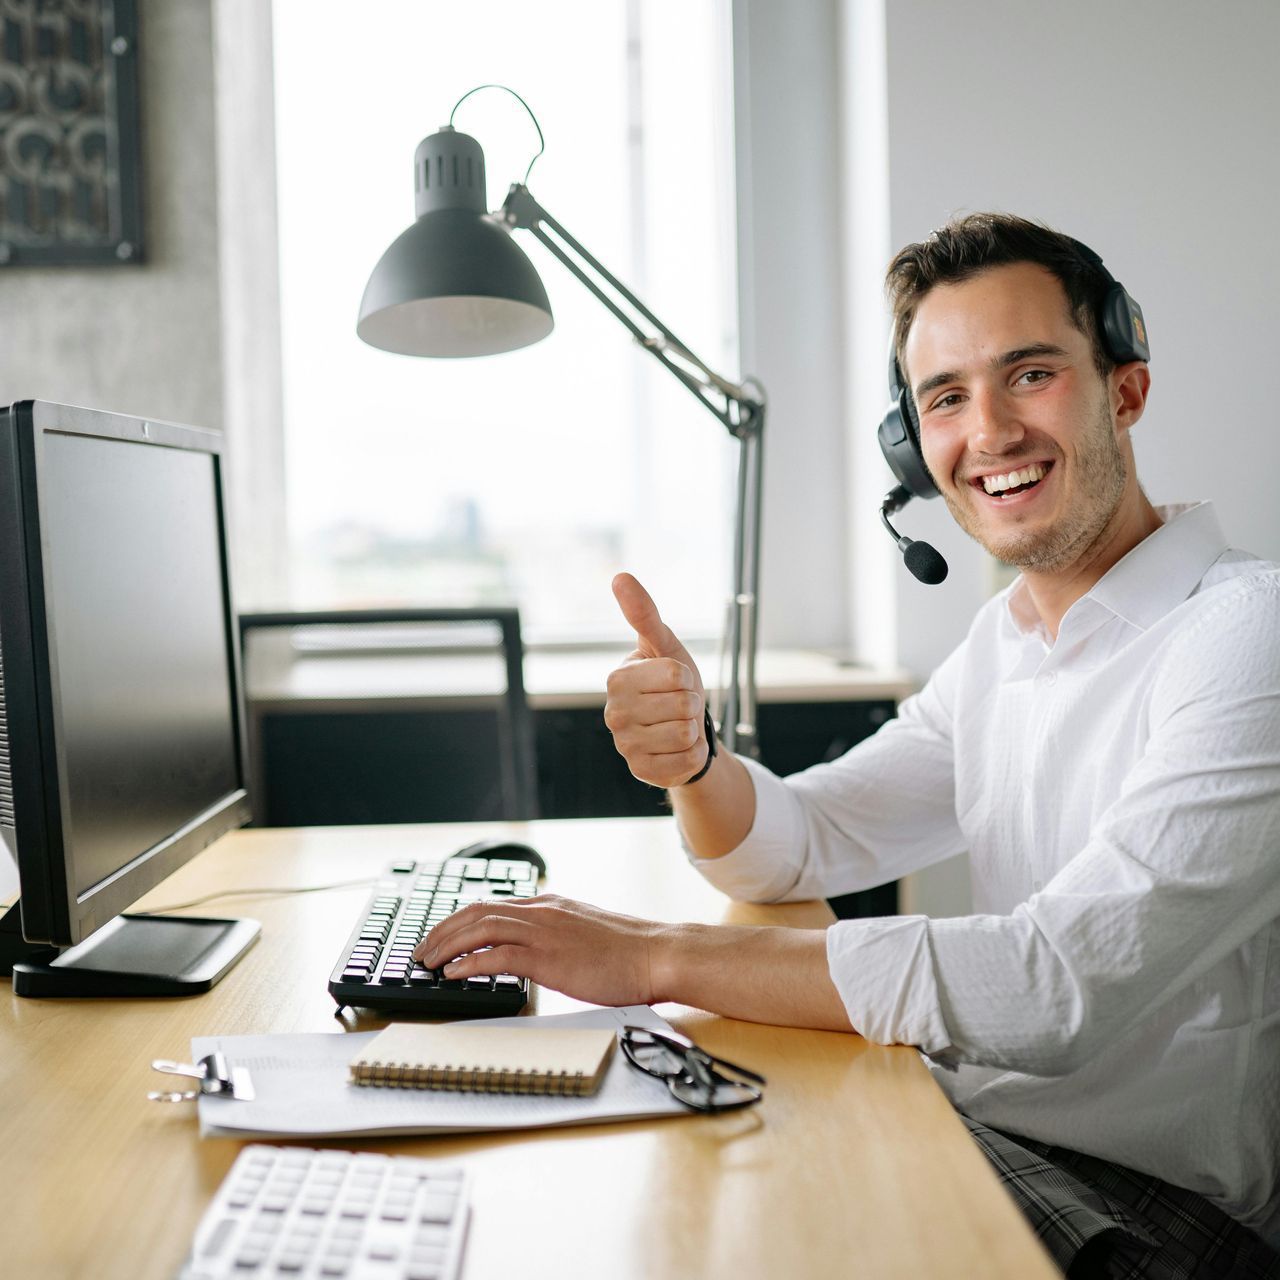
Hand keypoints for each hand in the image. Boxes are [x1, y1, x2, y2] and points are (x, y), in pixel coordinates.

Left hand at [410, 895, 663, 1007]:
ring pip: (481, 928)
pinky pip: (498, 956)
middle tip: (422, 951)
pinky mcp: (548, 957)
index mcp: (549, 905)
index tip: (441, 935)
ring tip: (429, 962)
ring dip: (448, 945)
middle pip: (477, 911)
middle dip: (443, 930)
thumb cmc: (628, 952)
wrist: (657, 954)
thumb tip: (532, 952)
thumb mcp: (584, 932)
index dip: (459, 919)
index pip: (492, 904)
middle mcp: (542, 911)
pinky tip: (454, 973)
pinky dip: (470, 962)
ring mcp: (544, 932)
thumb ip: (556, 934)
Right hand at [604, 573, 710, 787]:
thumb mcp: (664, 646)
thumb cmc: (673, 683)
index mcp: (617, 679)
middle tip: (679, 706)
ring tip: (678, 726)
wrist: (682, 728)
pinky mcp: (641, 772)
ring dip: (692, 731)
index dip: (687, 678)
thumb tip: (620, 576)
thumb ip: (643, 613)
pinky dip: (692, 755)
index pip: (676, 675)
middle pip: (682, 705)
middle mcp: (614, 714)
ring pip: (684, 735)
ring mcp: (625, 746)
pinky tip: (678, 750)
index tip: (676, 681)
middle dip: (692, 705)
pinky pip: (685, 762)